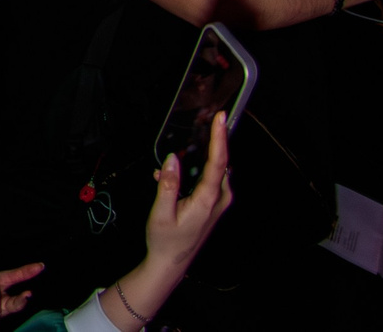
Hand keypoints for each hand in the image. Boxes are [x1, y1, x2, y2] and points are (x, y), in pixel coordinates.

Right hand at [142, 111, 234, 273]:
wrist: (172, 263)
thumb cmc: (166, 240)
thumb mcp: (161, 212)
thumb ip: (168, 184)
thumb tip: (173, 158)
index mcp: (207, 200)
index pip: (218, 163)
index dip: (219, 138)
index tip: (219, 118)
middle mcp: (218, 200)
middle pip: (221, 162)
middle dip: (213, 139)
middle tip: (202, 119)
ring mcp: (218, 203)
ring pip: (215, 170)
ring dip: (202, 154)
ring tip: (184, 142)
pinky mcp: (213, 204)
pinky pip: (209, 179)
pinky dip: (195, 169)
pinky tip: (172, 173)